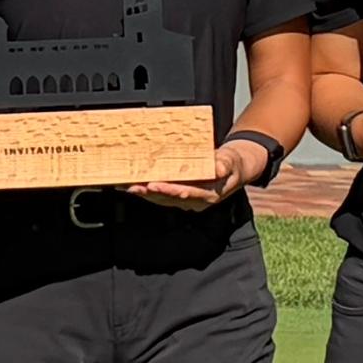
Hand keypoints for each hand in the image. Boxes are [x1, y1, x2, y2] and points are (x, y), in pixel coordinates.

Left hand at [122, 133, 265, 212]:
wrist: (234, 169)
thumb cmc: (232, 164)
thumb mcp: (231, 161)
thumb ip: (224, 164)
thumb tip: (218, 168)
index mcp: (208, 195)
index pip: (185, 193)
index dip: (168, 190)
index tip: (153, 185)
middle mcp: (195, 200)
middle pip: (168, 198)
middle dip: (149, 193)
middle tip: (132, 186)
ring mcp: (187, 199)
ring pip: (162, 199)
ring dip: (145, 193)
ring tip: (128, 186)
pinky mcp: (181, 195)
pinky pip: (162, 195)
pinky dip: (148, 191)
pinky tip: (135, 186)